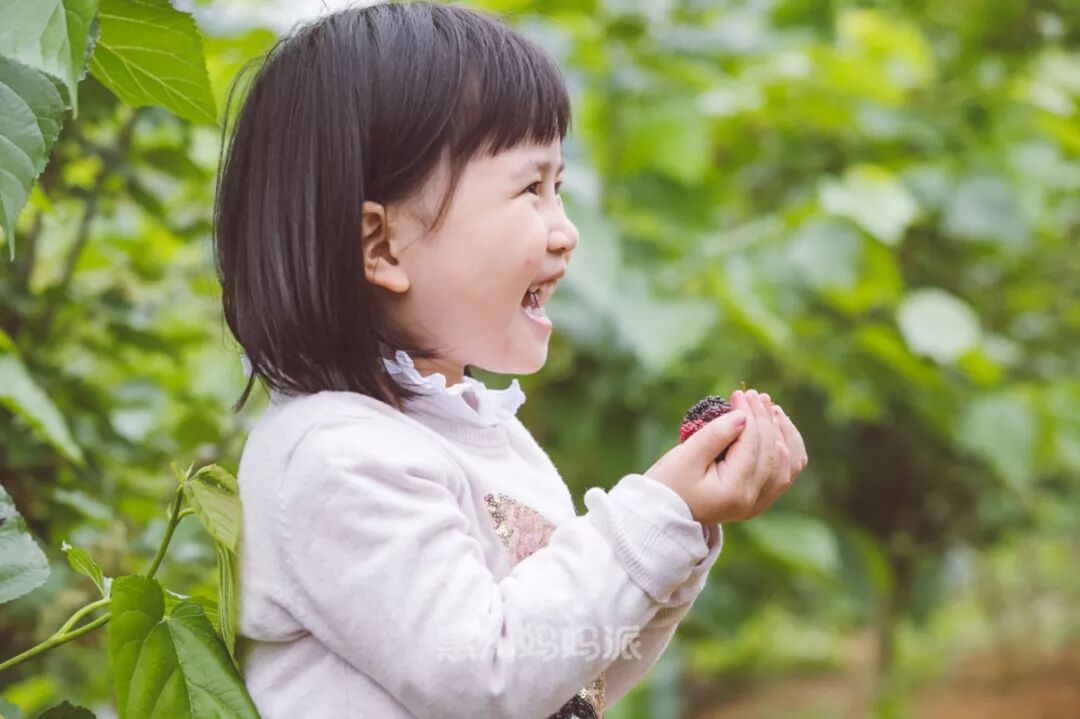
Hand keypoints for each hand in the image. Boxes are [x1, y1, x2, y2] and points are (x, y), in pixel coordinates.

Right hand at [644, 389, 806, 524]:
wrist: (662, 514)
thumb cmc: (668, 484)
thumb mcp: (685, 457)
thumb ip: (714, 436)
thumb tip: (742, 416)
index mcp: (734, 490)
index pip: (751, 444)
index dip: (749, 415)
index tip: (739, 393)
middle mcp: (751, 500)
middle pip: (770, 452)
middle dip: (764, 419)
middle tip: (754, 395)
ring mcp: (757, 503)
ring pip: (786, 466)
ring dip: (783, 435)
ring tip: (773, 409)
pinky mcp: (757, 501)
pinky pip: (782, 477)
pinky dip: (787, 454)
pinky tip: (781, 433)